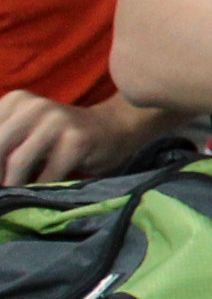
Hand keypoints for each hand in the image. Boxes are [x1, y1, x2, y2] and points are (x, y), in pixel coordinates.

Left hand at [0, 89, 167, 185]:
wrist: (113, 128)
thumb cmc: (60, 136)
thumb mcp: (26, 130)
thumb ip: (4, 143)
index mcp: (16, 100)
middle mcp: (35, 105)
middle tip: (0, 190)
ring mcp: (58, 121)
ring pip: (19, 161)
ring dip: (13, 185)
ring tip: (12, 198)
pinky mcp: (77, 140)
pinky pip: (48, 173)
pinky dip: (40, 189)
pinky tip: (40, 194)